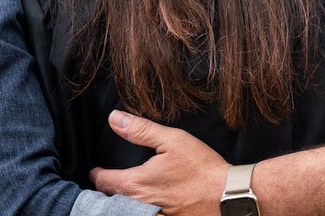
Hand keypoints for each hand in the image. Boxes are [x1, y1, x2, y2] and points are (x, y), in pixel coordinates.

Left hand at [90, 110, 228, 215]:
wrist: (227, 196)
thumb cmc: (202, 169)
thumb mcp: (172, 140)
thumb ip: (141, 130)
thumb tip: (114, 119)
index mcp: (136, 183)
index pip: (103, 181)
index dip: (98, 174)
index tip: (97, 171)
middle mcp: (138, 205)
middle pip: (111, 200)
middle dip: (107, 191)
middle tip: (106, 183)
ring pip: (126, 211)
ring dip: (121, 204)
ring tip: (122, 196)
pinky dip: (139, 212)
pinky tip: (146, 205)